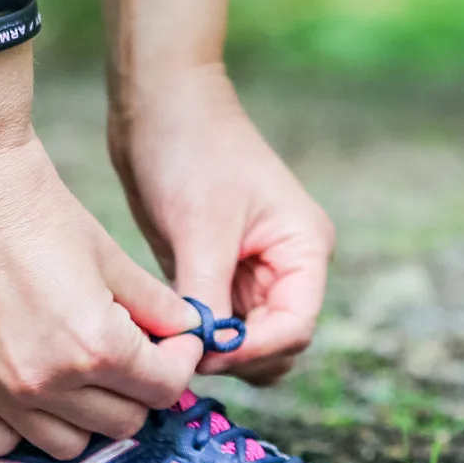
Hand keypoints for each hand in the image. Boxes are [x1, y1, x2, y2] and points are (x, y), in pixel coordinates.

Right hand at [0, 14, 201, 458]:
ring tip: (87, 373)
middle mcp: (46, 382)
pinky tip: (36, 388)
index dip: (179, 363)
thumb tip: (188, 332)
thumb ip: (156, 306)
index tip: (175, 342)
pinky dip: (27, 426)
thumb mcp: (111, 256)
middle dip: (140, 389)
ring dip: (89, 415)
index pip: (164, 389)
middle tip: (136, 353)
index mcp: (95, 347)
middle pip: (122, 423)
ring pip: (68, 445)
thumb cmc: (37, 211)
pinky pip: (3, 442)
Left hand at [111, 63, 333, 385]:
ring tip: (171, 346)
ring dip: (216, 350)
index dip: (255, 350)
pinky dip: (199, 334)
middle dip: (236, 357)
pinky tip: (166, 332)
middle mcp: (289, 265)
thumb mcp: (201, 228)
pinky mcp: (220, 272)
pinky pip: (219, 322)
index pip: (296, 325)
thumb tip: (204, 353)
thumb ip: (209, 295)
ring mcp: (255, 270)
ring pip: (248, 339)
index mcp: (305, 248)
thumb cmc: (190, 150)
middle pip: (277, 342)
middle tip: (182, 356)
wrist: (158, 105)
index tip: (205, 355)